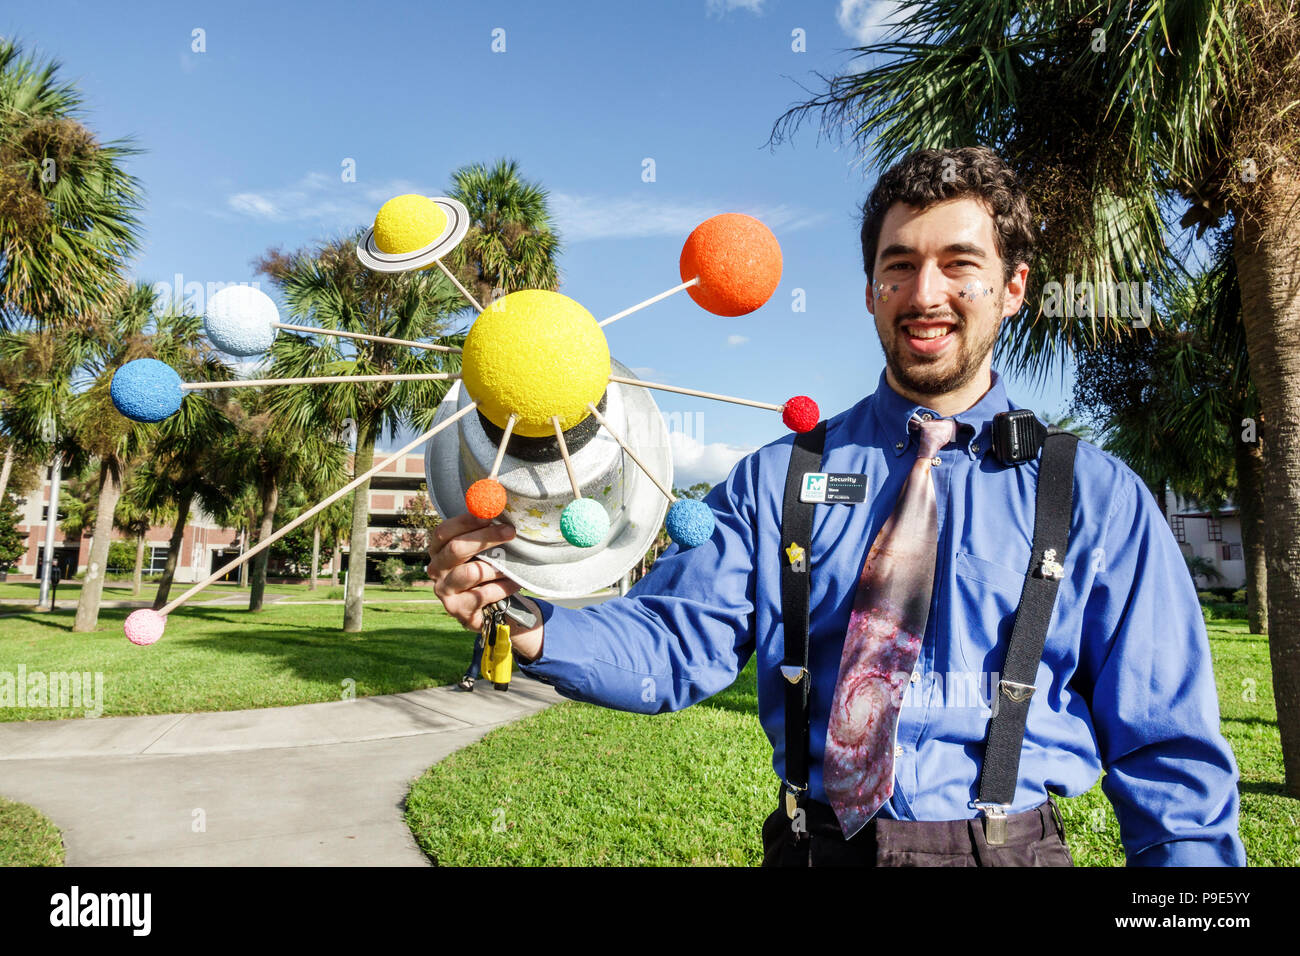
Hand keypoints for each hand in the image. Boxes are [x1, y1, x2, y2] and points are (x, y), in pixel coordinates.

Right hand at [426, 513, 520, 631]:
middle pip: (456, 549)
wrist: (487, 608)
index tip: (488, 514)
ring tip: (512, 566)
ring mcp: (444, 590)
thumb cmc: (484, 570)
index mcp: (438, 550)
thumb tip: (497, 503)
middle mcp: (436, 569)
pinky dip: (504, 587)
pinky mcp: (457, 609)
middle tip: (510, 532)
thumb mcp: (479, 551)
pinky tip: (514, 584)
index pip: (443, 532)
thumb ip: (483, 531)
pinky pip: (485, 593)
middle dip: (486, 538)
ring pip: (472, 572)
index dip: (465, 521)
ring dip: (497, 567)